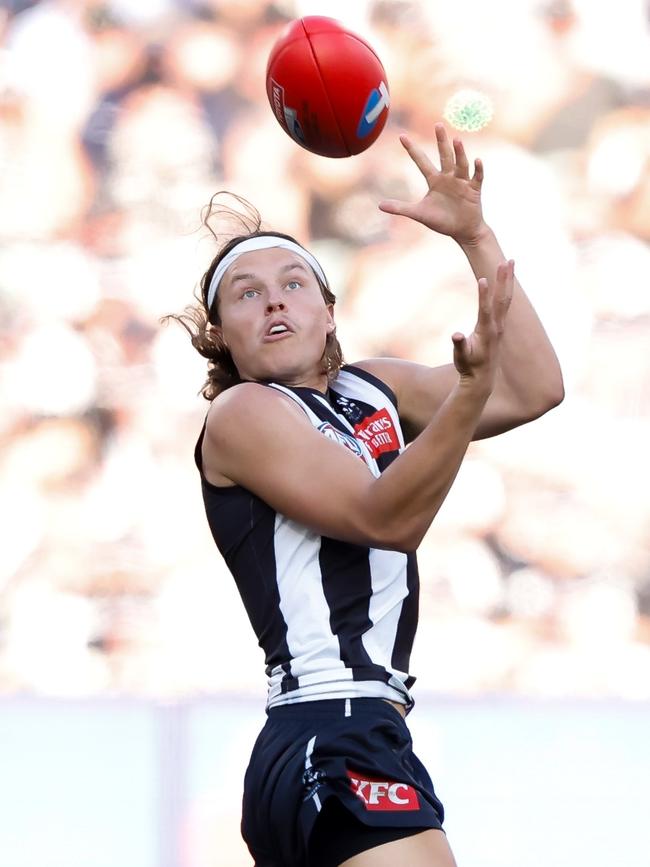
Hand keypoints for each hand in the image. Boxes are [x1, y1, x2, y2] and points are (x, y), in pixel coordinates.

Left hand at [379, 123, 486, 244]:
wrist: (463, 231)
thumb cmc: (441, 221)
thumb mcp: (419, 214)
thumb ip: (401, 208)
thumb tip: (379, 206)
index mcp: (434, 180)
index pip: (421, 161)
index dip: (412, 149)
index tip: (402, 136)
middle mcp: (448, 177)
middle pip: (444, 155)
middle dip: (441, 141)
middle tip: (437, 125)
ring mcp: (462, 182)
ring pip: (460, 164)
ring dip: (459, 153)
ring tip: (456, 140)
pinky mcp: (474, 190)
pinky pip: (477, 177)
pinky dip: (478, 169)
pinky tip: (477, 160)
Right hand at [452, 260, 513, 388]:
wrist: (481, 379)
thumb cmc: (468, 367)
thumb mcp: (460, 358)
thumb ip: (459, 346)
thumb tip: (455, 335)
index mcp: (486, 332)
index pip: (485, 310)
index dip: (483, 295)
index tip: (483, 279)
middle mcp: (497, 326)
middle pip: (502, 299)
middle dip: (504, 280)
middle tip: (505, 261)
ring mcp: (500, 325)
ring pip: (506, 298)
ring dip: (508, 280)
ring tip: (510, 261)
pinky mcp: (500, 325)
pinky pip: (505, 302)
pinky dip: (506, 288)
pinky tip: (506, 278)